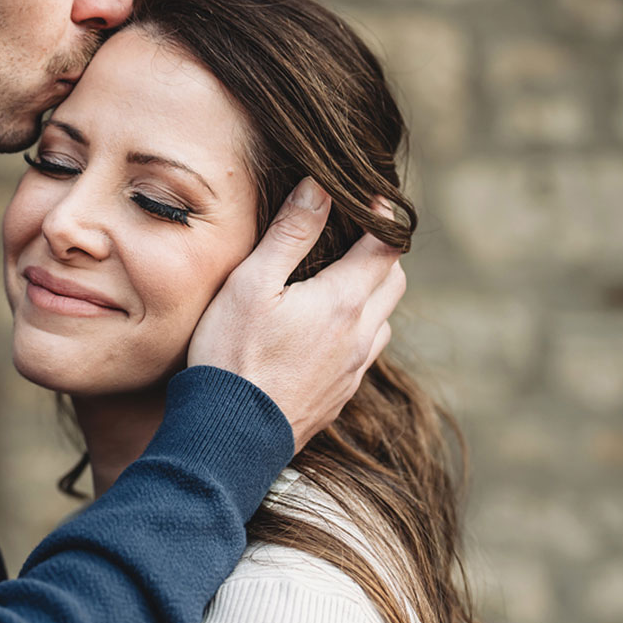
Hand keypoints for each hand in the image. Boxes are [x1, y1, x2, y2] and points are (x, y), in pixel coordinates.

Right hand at [188, 179, 405, 452]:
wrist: (230, 435)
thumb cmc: (232, 353)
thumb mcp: (251, 283)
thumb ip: (290, 233)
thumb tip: (321, 187)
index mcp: (343, 300)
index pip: (386, 246)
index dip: (383, 217)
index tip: (373, 197)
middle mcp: (360, 334)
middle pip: (393, 281)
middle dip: (380, 253)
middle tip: (353, 236)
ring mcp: (353, 369)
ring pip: (382, 319)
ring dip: (370, 294)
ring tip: (336, 282)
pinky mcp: (340, 395)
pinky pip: (364, 352)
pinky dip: (356, 330)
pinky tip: (324, 332)